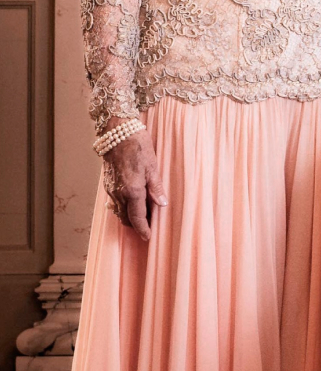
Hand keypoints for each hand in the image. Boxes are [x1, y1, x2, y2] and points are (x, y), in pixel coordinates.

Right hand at [101, 123, 167, 240]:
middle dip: (137, 225)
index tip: (148, 238)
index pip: (137, 217)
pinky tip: (134, 203)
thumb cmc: (138, 147)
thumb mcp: (153, 166)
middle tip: (150, 227)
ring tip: (144, 216)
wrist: (117, 132)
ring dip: (130, 216)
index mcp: (132, 190)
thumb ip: (156, 188)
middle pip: (126, 218)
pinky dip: (124, 207)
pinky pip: (115, 202)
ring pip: (119, 211)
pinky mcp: (108, 184)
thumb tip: (162, 205)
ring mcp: (111, 189)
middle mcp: (118, 193)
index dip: (143, 229)